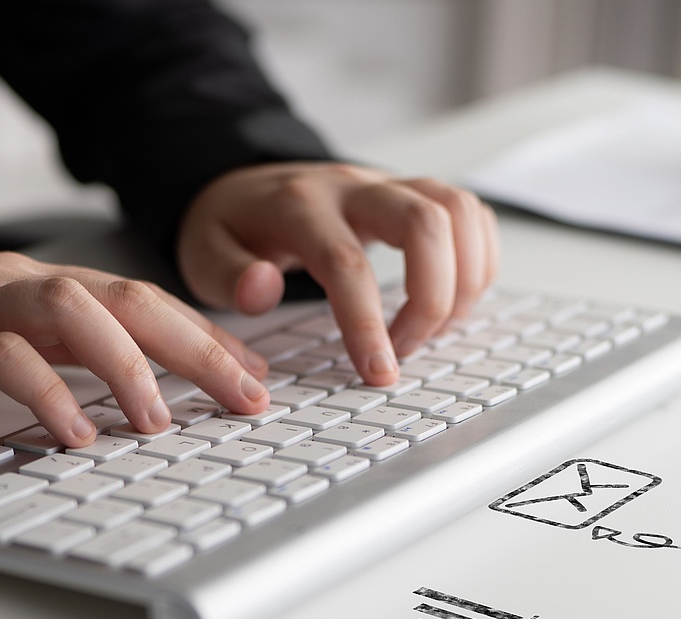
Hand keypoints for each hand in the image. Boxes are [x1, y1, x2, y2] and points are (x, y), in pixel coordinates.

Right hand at [0, 252, 268, 445]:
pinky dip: (46, 395)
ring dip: (128, 368)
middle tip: (246, 397)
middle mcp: (32, 287)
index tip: (256, 378)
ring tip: (160, 421)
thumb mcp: (27, 339)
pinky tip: (76, 434)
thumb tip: (157, 397)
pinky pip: (3, 359)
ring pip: (72, 314)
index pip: (151, 305)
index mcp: (59, 289)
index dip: (209, 338)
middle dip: (197, 349)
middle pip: (131, 301)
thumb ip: (87, 359)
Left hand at [177, 162, 498, 385]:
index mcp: (299, 205)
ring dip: (464, 278)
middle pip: (426, 221)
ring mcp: (389, 185)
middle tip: (408, 350)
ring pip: (458, 209)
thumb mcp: (203, 252)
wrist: (247, 184)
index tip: (379, 373)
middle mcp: (353, 186)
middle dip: (432, 298)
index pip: (348, 262)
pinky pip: (469, 212)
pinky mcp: (412, 193)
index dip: (368, 322)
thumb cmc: (231, 226)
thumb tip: (262, 290)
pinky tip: (453, 301)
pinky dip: (477, 259)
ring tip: (436, 329)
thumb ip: (228, 274)